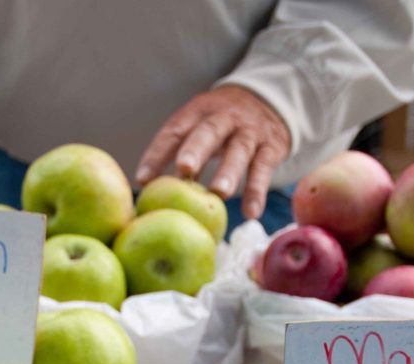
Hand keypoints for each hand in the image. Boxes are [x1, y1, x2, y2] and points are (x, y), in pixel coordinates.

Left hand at [136, 84, 290, 219]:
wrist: (268, 100)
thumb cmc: (221, 125)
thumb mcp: (199, 127)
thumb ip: (179, 152)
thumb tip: (150, 189)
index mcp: (198, 112)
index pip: (175, 130)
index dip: (158, 153)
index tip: (143, 179)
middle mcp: (224, 117)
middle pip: (208, 131)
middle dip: (196, 150)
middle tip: (185, 169)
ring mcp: (249, 131)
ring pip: (239, 149)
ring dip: (229, 171)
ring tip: (220, 193)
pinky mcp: (271, 146)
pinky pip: (264, 168)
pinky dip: (257, 190)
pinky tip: (251, 213)